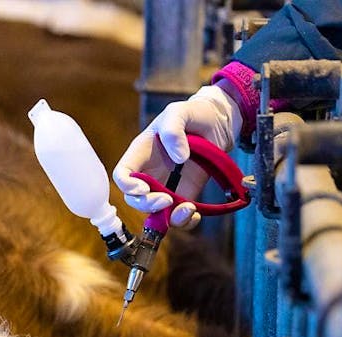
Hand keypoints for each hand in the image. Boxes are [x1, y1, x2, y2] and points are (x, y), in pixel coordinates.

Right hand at [112, 82, 241, 228]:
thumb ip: (174, 130)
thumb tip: (178, 158)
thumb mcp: (180, 112)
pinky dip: (184, 220)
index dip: (127, 184)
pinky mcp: (185, 194)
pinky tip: (195, 213)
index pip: (122, 174)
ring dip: (167, 217)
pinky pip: (178, 215)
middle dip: (147, 204)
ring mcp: (167, 186)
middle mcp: (150, 173)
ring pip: (155, 212)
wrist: (218, 123)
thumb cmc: (193, 114)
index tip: (144, 188)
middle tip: (167, 200)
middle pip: (135, 198)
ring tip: (188, 209)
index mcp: (141, 153)